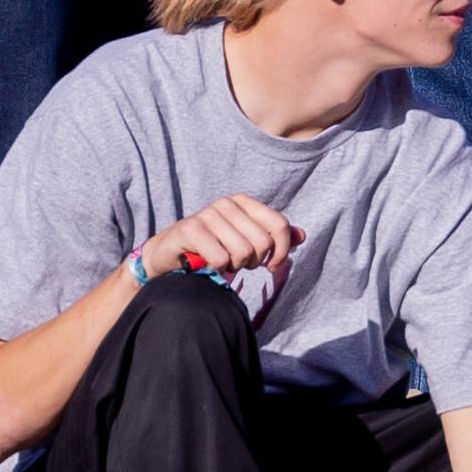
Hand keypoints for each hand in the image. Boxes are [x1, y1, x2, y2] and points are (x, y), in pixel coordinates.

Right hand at [142, 192, 303, 287]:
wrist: (169, 254)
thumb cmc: (212, 247)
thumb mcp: (245, 241)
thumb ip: (274, 238)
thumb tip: (302, 236)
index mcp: (243, 202)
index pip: (280, 225)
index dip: (281, 251)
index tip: (271, 265)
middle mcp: (226, 203)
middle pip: (262, 243)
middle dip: (252, 262)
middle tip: (236, 262)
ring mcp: (207, 214)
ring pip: (242, 252)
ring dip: (232, 266)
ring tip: (221, 261)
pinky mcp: (190, 229)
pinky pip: (220, 259)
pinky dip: (216, 268)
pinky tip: (206, 263)